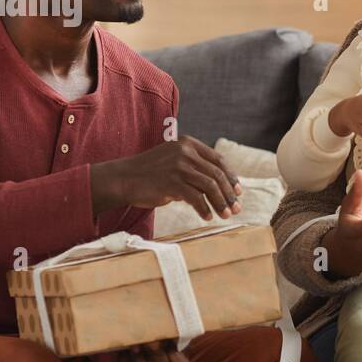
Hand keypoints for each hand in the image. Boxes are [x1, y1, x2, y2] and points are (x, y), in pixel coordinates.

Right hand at [91, 135, 241, 220]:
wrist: (123, 178)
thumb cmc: (151, 173)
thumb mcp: (174, 161)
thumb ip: (195, 166)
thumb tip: (222, 185)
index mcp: (188, 143)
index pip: (218, 160)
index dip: (231, 176)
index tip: (239, 191)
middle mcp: (185, 152)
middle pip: (216, 174)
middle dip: (230, 193)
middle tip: (236, 208)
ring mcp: (178, 166)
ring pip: (210, 186)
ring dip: (221, 203)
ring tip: (226, 215)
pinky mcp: (171, 182)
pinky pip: (196, 198)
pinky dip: (204, 209)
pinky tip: (207, 217)